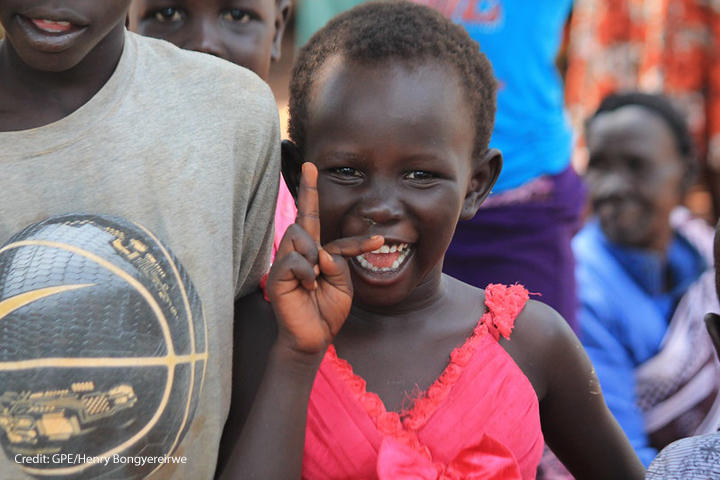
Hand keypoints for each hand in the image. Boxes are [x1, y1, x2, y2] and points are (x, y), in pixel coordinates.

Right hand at [267, 163, 383, 354]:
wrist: (314, 337)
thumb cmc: (328, 311)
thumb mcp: (344, 285)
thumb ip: (338, 263)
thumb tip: (319, 252)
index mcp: (315, 251)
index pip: (314, 218)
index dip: (311, 192)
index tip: (311, 165)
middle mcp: (299, 252)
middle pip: (304, 219)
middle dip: (312, 208)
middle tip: (326, 264)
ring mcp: (286, 262)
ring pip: (299, 234)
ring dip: (315, 256)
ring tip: (315, 279)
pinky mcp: (277, 275)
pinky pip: (295, 259)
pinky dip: (307, 273)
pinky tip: (307, 287)